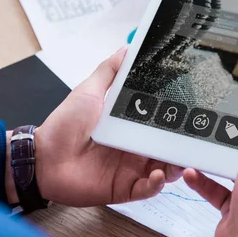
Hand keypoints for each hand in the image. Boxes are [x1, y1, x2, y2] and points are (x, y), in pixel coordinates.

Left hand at [26, 48, 182, 206]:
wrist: (42, 158)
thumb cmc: (63, 126)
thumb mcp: (89, 91)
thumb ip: (109, 70)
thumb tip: (127, 47)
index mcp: (130, 127)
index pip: (161, 124)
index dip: (177, 120)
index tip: (192, 111)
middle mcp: (135, 148)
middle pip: (168, 148)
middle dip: (182, 145)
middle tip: (195, 138)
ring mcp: (131, 169)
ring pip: (164, 170)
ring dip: (175, 166)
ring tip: (180, 159)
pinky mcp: (124, 188)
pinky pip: (147, 189)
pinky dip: (156, 184)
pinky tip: (157, 174)